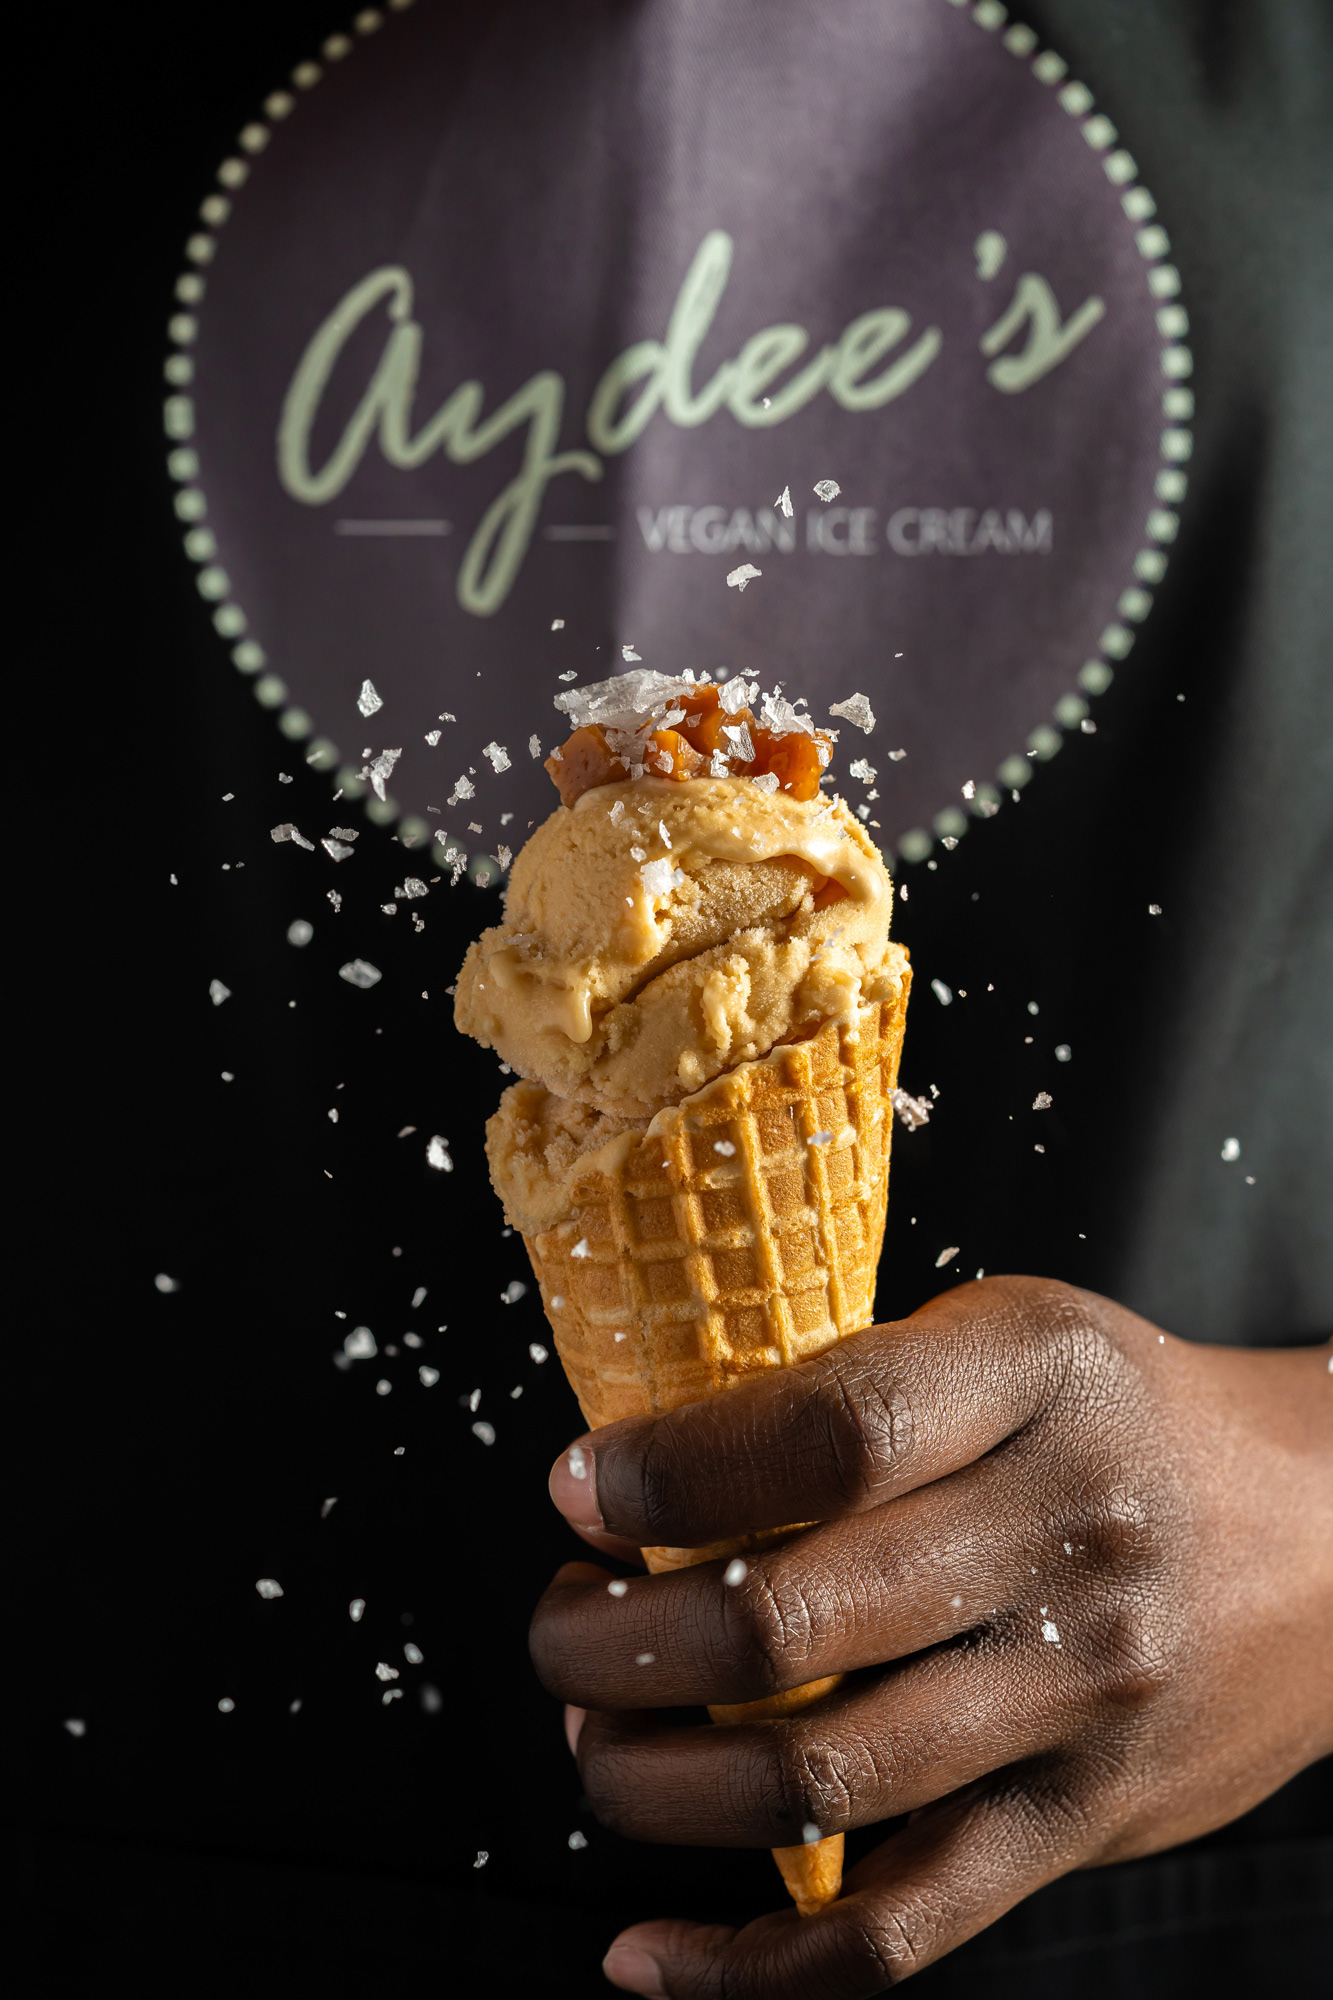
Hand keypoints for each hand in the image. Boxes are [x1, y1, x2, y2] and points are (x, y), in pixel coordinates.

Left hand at [530, 1277, 1332, 1995]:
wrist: (1326, 1534)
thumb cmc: (1121, 1416)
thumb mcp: (1007, 1333)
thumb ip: (855, 1388)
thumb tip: (646, 1479)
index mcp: (1031, 1383)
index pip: (823, 1438)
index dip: (668, 1474)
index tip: (578, 1490)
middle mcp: (1064, 1541)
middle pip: (788, 1622)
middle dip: (615, 1642)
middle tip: (560, 1625)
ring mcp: (1078, 1700)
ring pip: (815, 1782)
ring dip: (651, 1782)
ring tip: (593, 1742)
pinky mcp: (1080, 1824)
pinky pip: (900, 1929)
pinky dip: (752, 1967)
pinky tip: (647, 1955)